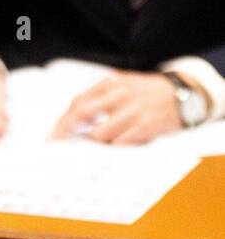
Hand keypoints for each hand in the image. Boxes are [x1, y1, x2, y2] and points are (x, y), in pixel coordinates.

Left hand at [50, 71, 185, 144]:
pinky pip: (119, 144)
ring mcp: (133, 111)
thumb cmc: (147, 94)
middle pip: (80, 115)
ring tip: (87, 153)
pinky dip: (111, 151)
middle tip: (55, 148)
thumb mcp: (125, 85)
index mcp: (112, 84)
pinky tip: (109, 153)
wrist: (185, 93)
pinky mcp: (145, 127)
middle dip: (64, 134)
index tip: (52, 138)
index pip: (77, 104)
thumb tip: (69, 121)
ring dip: (91, 146)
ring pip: (99, 134)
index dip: (61, 123)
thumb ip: (100, 98)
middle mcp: (120, 95)